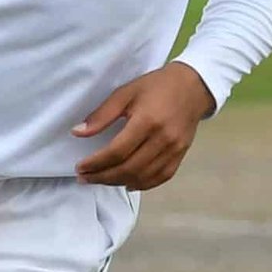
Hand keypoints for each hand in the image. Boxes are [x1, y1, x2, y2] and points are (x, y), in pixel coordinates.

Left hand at [72, 62, 215, 190]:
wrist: (193, 86)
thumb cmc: (156, 86)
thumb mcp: (125, 92)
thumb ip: (102, 115)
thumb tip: (78, 133)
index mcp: (147, 121)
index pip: (117, 151)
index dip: (96, 163)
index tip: (80, 167)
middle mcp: (162, 139)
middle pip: (129, 168)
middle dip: (102, 177)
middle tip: (84, 178)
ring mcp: (174, 150)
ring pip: (143, 176)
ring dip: (118, 182)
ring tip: (100, 180)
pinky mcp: (181, 155)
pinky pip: (160, 178)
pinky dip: (142, 184)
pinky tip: (127, 183)